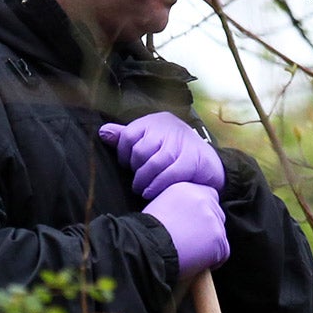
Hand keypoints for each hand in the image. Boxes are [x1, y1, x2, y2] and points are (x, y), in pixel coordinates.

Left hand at [99, 111, 223, 200]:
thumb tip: (103, 132)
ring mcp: (182, 143)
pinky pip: (169, 174)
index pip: (128, 135)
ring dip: (144, 180)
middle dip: (136, 169)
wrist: (210, 163)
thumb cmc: (175, 153)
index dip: (123, 154)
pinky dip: (157, 185)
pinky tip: (151, 192)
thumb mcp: (151, 140)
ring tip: (142, 189)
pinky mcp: (192, 160)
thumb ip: (127, 137)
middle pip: (140, 151)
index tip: (127, 165)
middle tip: (137, 180)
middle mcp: (169, 128)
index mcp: (156, 121)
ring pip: (153, 163)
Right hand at [143, 181, 228, 279]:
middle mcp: (203, 199)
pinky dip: (212, 261)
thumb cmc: (145, 233)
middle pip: (217, 214)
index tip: (191, 225)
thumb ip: (179, 206)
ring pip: (219, 234)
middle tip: (189, 242)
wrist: (146, 247)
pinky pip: (223, 253)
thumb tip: (187, 218)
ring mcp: (212, 218)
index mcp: (186, 188)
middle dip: (207, 229)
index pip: (207, 196)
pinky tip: (195, 261)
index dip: (201, 213)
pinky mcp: (218, 238)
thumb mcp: (159, 205)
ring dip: (209, 245)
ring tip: (189, 253)